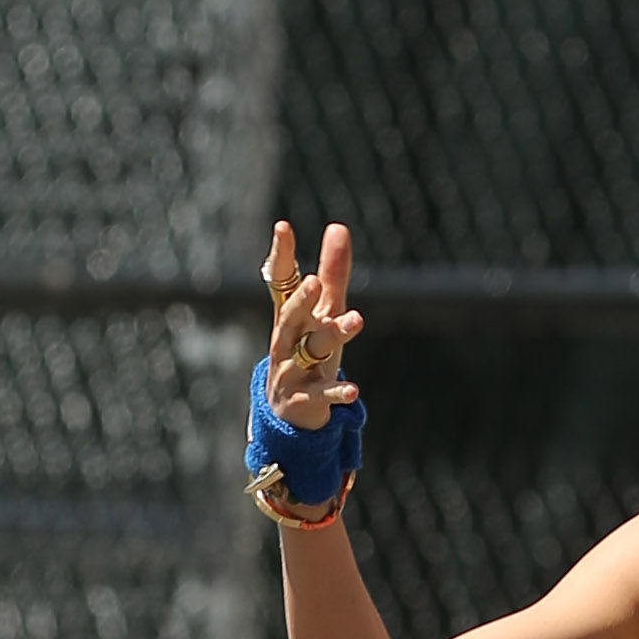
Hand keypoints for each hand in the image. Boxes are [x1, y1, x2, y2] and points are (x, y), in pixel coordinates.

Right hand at [264, 218, 364, 429]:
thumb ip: (333, 273)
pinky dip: (337, 393)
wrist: (289, 412)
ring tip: (357, 319)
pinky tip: (354, 391)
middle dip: (302, 301)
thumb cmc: (308, 350)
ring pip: (310, 350)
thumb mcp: (324, 312)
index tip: (283, 227)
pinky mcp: (305, 400)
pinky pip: (321, 395)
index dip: (281, 256)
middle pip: (291, 317)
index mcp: (290, 315)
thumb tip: (338, 226)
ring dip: (332, 335)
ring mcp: (292, 370)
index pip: (282, 282)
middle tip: (313, 281)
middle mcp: (287, 340)